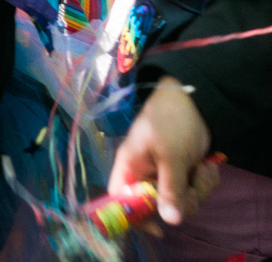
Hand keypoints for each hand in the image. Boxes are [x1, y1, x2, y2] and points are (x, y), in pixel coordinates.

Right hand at [112, 78, 218, 225]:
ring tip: (203, 170)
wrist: (195, 101)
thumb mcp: (171, 156)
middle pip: (157, 206)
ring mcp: (165, 174)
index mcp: (131, 167)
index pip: (120, 199)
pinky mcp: (183, 172)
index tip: (158, 227)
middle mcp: (145, 174)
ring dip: (198, 190)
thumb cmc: (171, 122)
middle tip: (193, 188)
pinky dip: (204, 183)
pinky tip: (207, 167)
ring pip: (180, 200)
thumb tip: (169, 222)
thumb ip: (170, 189)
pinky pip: (193, 191)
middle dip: (181, 201)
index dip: (134, 216)